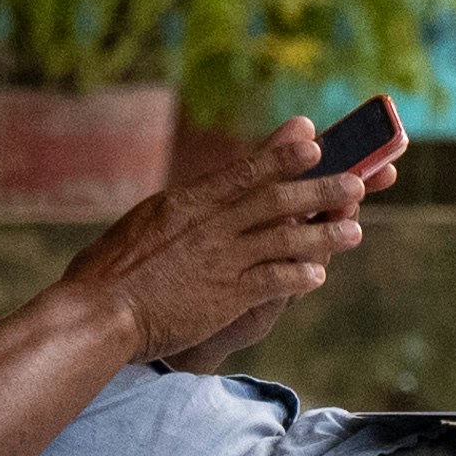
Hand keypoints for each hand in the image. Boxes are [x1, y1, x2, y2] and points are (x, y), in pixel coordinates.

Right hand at [56, 117, 376, 367]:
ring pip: (286, 239)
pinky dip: (299, 275)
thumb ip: (179, 208)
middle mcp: (209, 225)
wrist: (99, 313)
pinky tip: (318, 275)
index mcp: (187, 202)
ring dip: (324, 233)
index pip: (245, 172)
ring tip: (353, 231)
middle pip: (276, 200)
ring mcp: (220, 259)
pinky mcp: (226, 296)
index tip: (314, 143)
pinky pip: (275, 280)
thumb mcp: (146, 222)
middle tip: (355, 183)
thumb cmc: (108, 271)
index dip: (284, 156)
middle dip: (320, 189)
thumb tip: (197, 198)